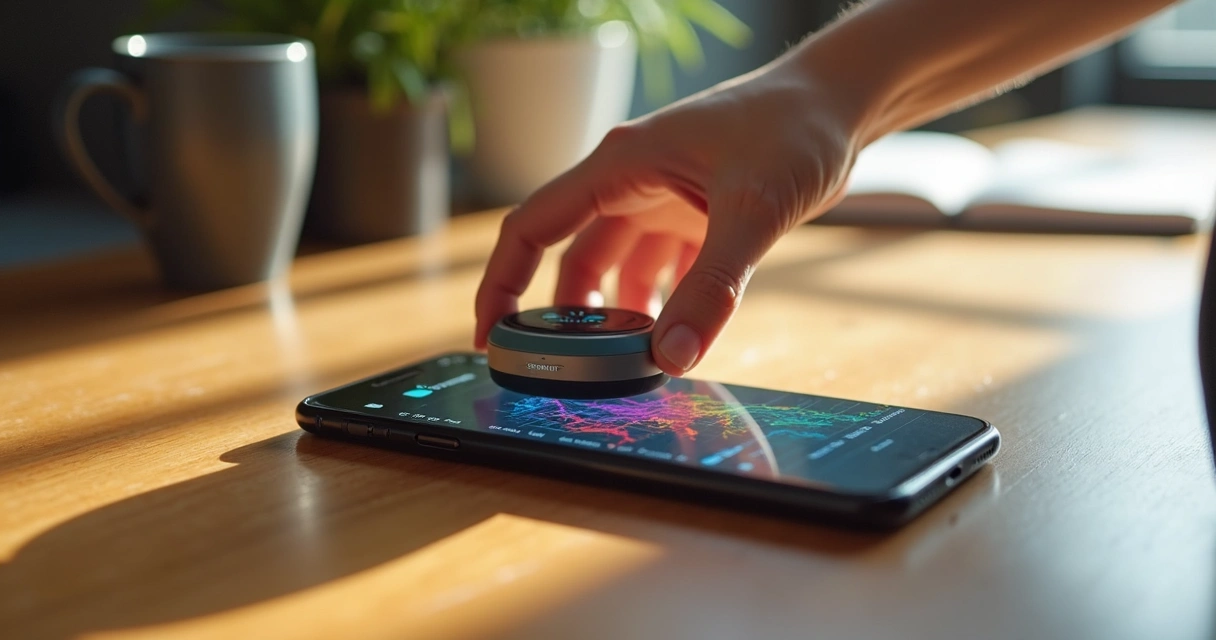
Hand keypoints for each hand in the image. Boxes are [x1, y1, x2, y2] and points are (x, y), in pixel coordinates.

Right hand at [474, 56, 862, 375]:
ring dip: (619, 314)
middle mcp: (631, 181)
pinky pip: (663, 269)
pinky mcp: (697, 215)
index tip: (490, 335)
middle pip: (573, 258)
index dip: (501, 283)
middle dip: (567, 316)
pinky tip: (673, 337)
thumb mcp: (753, 210)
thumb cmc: (794, 128)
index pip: (531, 226)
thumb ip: (712, 288)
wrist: (843, 102)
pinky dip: (662, 304)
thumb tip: (672, 358)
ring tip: (625, 362)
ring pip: (619, 268)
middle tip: (569, 369)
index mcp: (619, 165)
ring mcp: (664, 198)